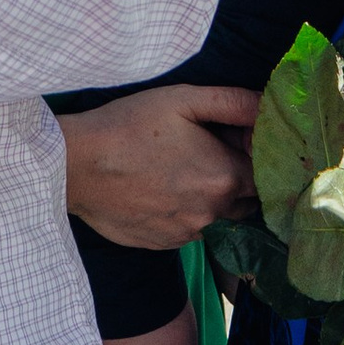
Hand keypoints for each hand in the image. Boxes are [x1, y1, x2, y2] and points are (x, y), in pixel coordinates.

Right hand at [61, 83, 259, 247]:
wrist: (76, 165)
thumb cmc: (129, 126)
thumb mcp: (184, 99)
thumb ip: (234, 103)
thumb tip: (267, 105)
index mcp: (225, 178)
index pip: (265, 175)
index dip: (255, 157)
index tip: (235, 142)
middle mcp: (212, 214)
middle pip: (247, 202)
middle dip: (239, 181)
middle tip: (210, 156)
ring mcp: (186, 234)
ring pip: (217, 219)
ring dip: (211, 201)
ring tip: (180, 174)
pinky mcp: (163, 245)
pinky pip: (188, 231)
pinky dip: (185, 214)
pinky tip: (161, 192)